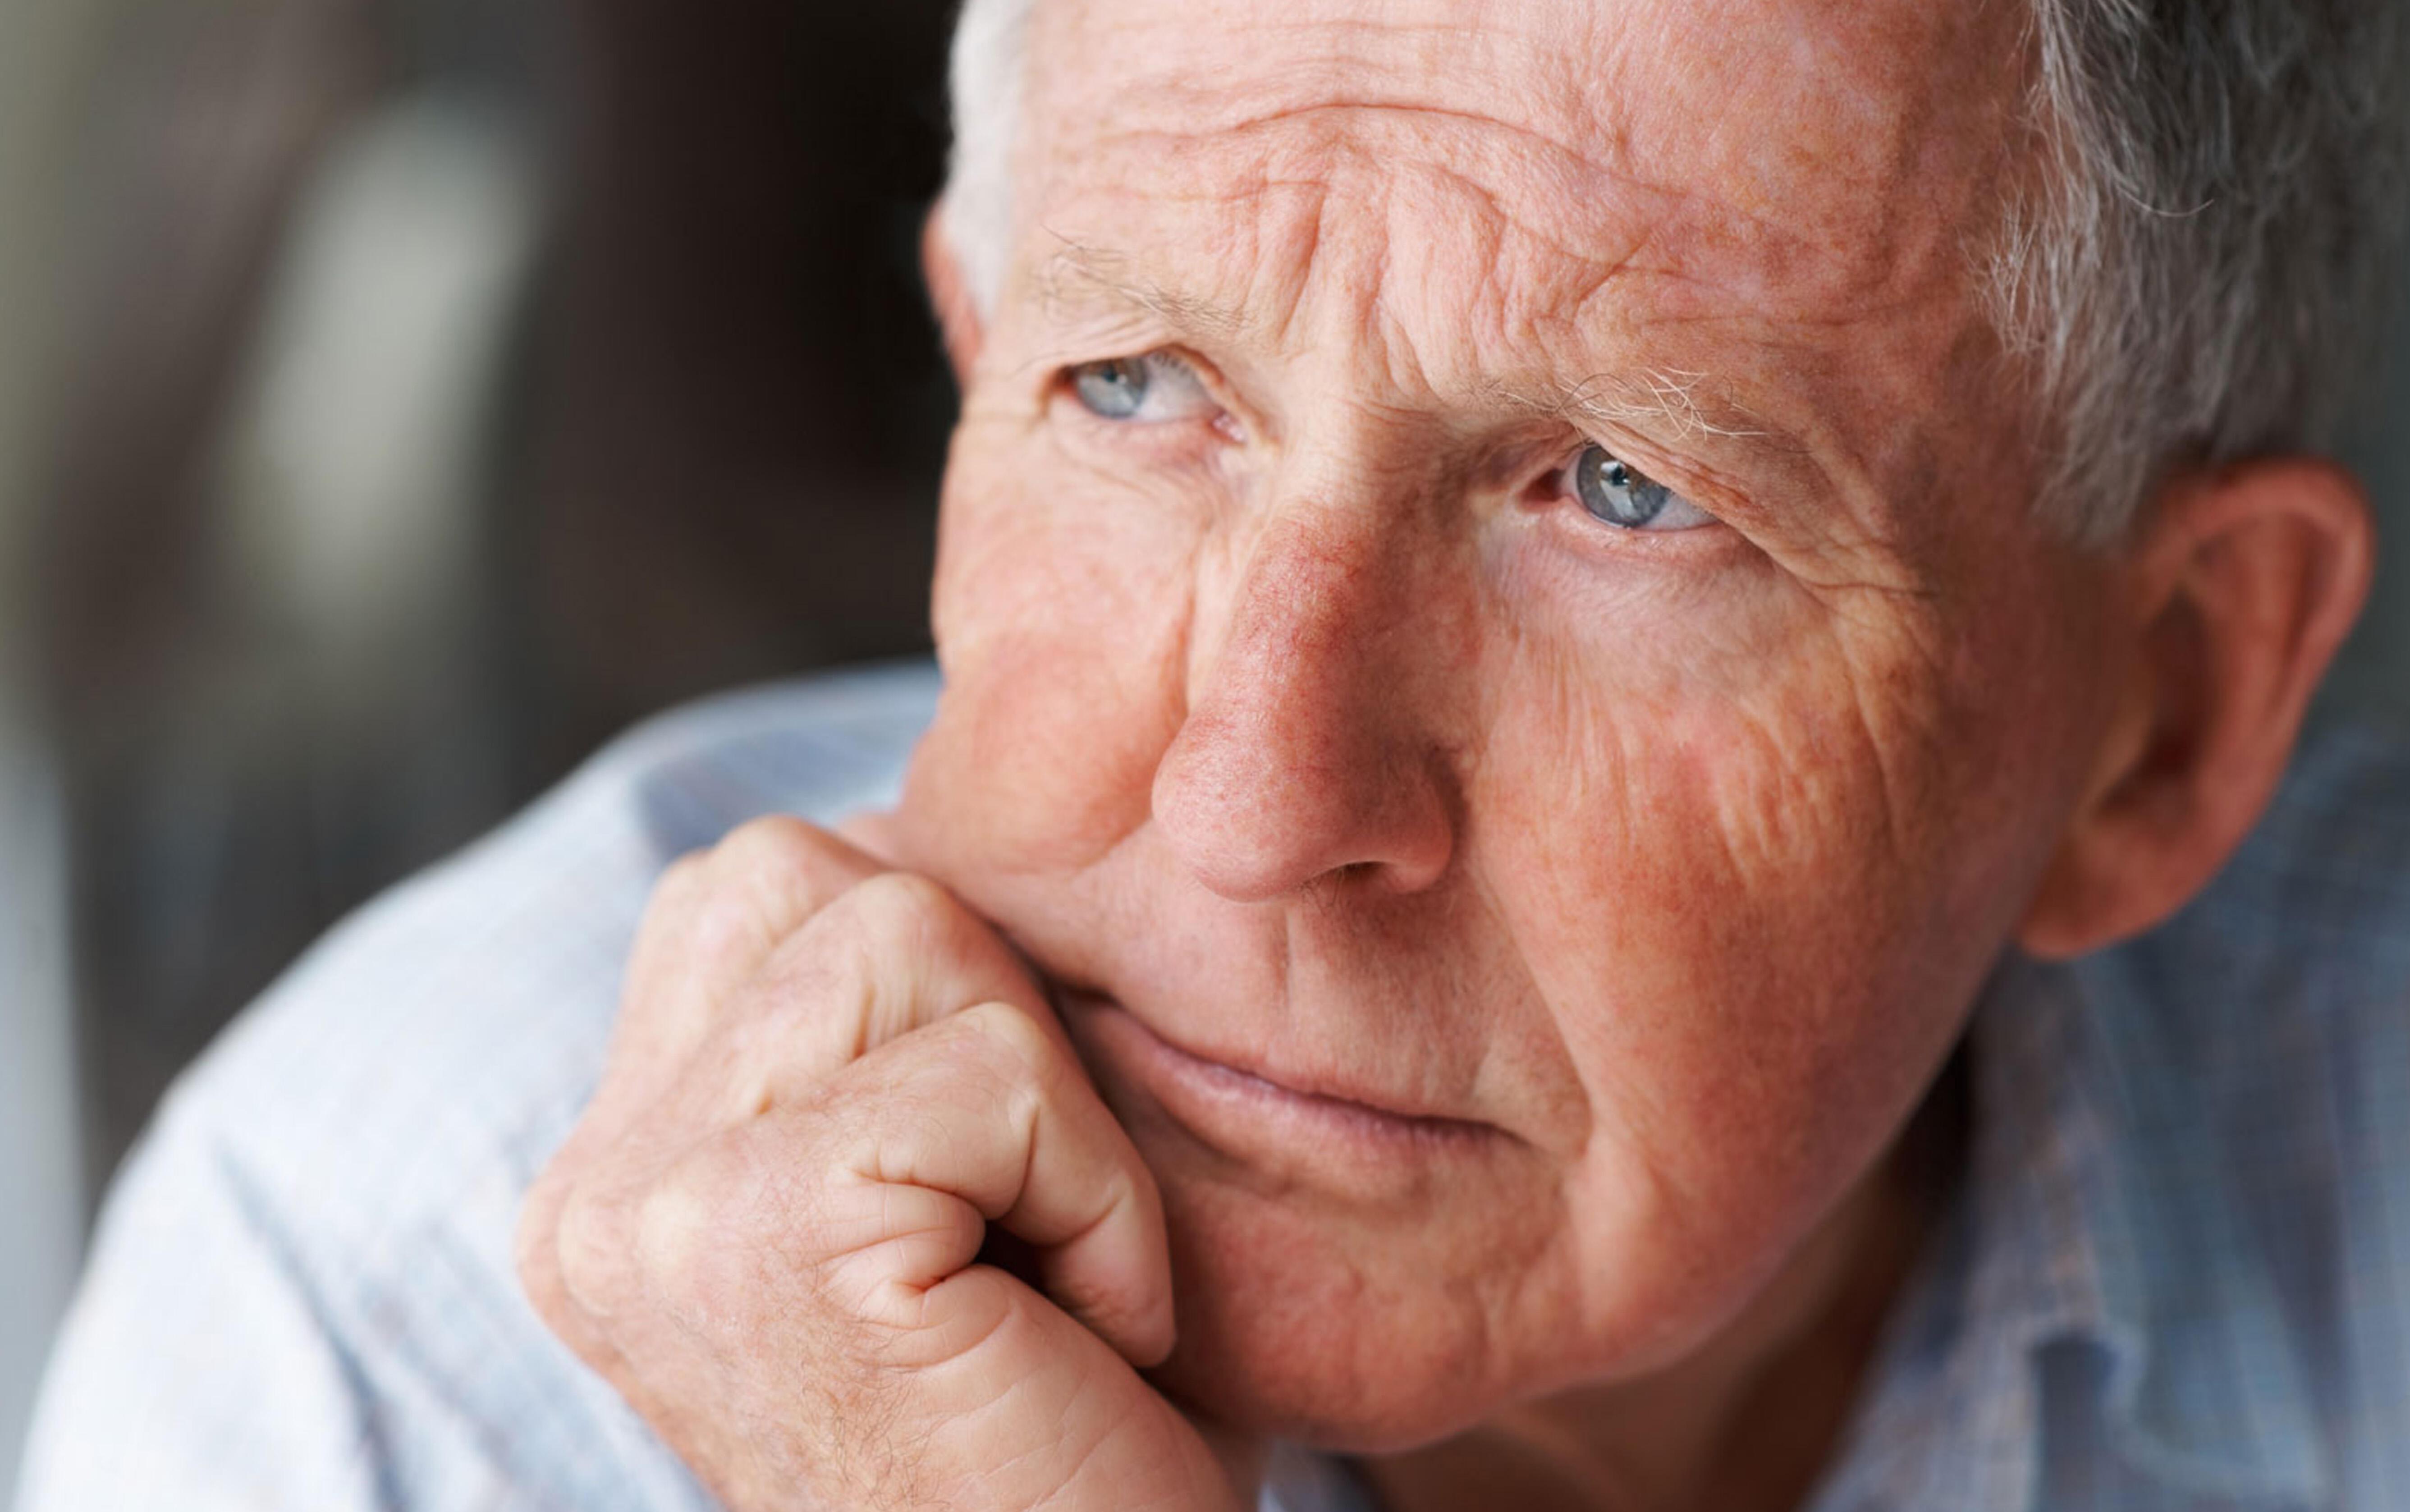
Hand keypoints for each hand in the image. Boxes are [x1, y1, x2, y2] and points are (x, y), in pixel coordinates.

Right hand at [517, 817, 1253, 1510]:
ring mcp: (648, 1206)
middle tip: (1019, 1237)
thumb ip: (883, 1014)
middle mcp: (595, 1183)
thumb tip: (917, 801)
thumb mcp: (945, 1177)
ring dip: (1056, 1119)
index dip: (955, 1004)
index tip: (987, 1206)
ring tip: (1044, 1287)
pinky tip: (1073, 1335)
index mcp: (621, 1160)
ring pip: (918, 933)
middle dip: (993, 1031)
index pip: (782, 884)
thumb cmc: (1058, 1416)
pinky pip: (994, 1076)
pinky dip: (1096, 1199)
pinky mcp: (751, 1232)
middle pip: (839, 874)